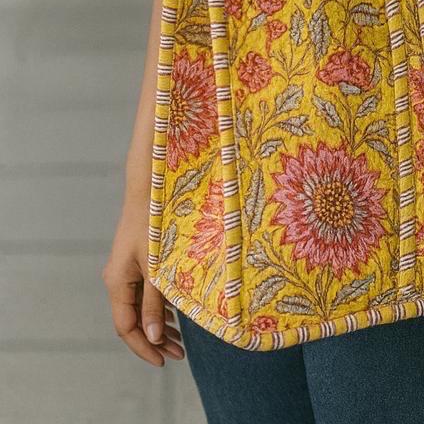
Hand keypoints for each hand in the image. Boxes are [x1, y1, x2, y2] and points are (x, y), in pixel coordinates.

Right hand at [102, 196, 184, 367]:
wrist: (148, 188)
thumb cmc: (154, 223)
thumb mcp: (156, 266)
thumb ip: (155, 303)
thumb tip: (154, 338)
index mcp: (117, 282)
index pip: (126, 327)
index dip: (143, 347)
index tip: (163, 362)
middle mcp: (117, 279)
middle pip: (132, 320)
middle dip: (154, 340)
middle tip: (179, 354)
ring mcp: (125, 270)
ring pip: (138, 308)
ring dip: (158, 325)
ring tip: (180, 342)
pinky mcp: (135, 262)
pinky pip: (143, 293)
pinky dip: (158, 307)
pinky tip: (176, 315)